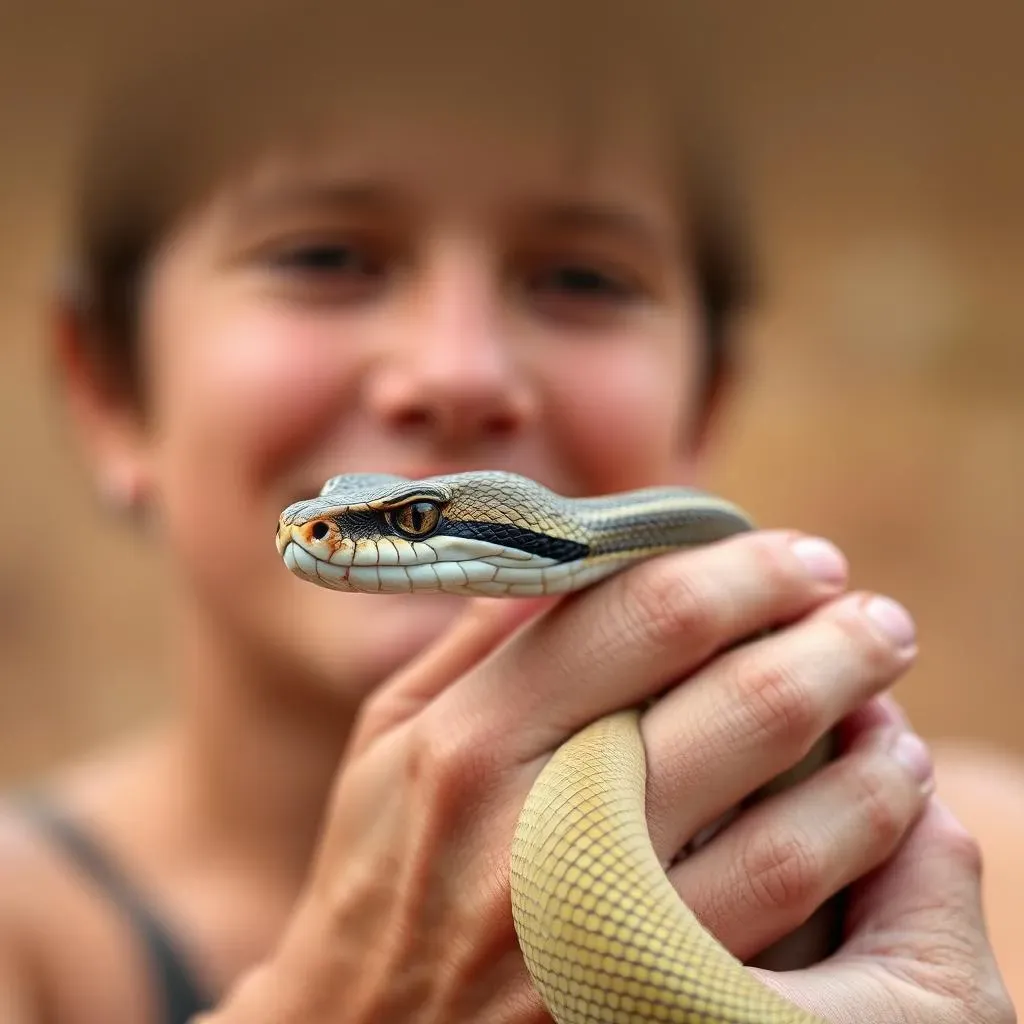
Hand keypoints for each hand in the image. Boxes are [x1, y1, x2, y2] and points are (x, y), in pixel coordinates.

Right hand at [202, 530, 1013, 1023]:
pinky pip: (787, 919)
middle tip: (869, 612)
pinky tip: (884, 796)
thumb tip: (577, 555)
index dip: (740, 572)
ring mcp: (596, 932)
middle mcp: (535, 830)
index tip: (795, 557)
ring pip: (787, 822)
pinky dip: (855, 840)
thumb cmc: (381, 872)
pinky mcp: (645, 1004)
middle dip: (829, 638)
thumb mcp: (391, 740)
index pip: (639, 614)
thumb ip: (477, 642)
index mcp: (469, 740)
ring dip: (868, 743)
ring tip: (887, 696)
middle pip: (734, 702)